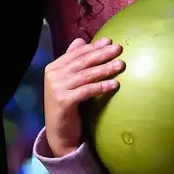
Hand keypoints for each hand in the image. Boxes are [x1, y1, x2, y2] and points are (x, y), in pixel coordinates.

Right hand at [42, 38, 123, 155]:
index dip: (93, 47)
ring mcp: (56, 89)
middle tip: (118, 49)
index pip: (76, 54)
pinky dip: (101, 86)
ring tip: (121, 65)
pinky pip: (87, 91)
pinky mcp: (63, 102)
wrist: (59, 134)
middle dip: (101, 54)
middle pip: (82, 62)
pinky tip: (114, 84)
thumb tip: (80, 40)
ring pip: (86, 75)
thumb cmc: (67, 105)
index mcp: (53, 68)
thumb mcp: (67, 81)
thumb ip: (72, 62)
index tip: (109, 41)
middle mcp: (53, 76)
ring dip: (105, 69)